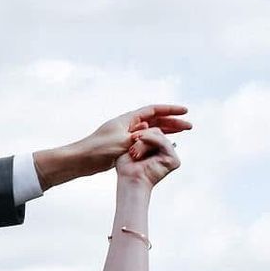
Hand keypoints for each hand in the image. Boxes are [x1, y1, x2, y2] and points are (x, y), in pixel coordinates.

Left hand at [39, 104, 190, 188]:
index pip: (153, 110)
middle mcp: (127, 124)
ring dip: (166, 130)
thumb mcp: (122, 142)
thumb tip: (150, 130)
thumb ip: (137, 136)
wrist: (80, 160)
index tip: (185, 111)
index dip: (171, 110)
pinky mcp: (122, 145)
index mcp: (127, 119)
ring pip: (151, 129)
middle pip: (154, 119)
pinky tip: (163, 145)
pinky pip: (145, 140)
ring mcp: (124, 134)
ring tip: (181, 133)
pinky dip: (156, 140)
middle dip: (172, 121)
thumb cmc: (98, 150)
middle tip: (189, 126)